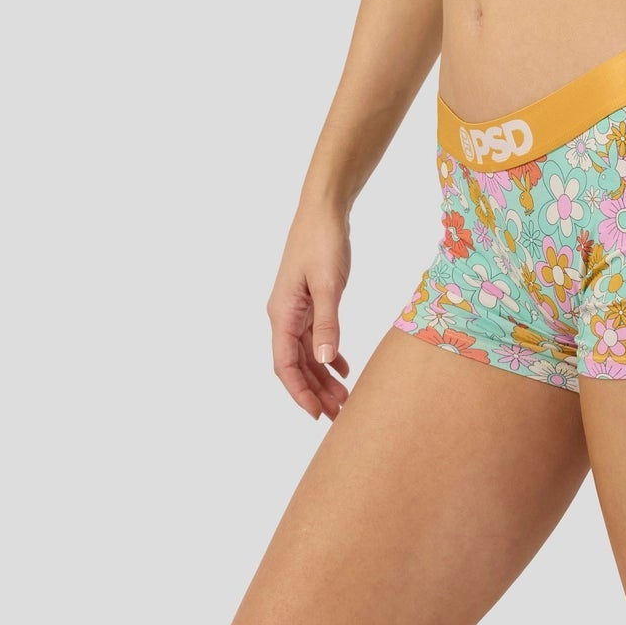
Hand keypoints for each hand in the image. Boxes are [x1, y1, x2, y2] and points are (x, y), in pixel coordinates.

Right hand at [266, 202, 352, 420]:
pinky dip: (328, 353)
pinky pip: (315, 336)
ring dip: (322, 376)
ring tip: (343, 398)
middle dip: (315, 391)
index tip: (317, 414)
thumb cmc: (323, 241)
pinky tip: (342, 367)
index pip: (285, 364)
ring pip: (306, 352)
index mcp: (282, 313)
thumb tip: (324, 362)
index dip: (300, 392)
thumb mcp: (328, 284)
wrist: (324, 210)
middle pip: (296, 364)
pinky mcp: (309, 300)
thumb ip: (327, 322)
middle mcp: (284, 314)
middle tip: (339, 414)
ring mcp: (296, 308)